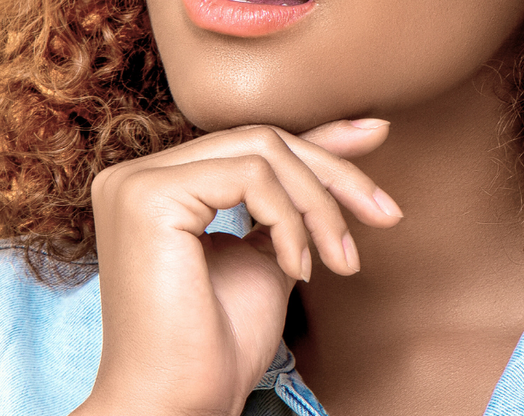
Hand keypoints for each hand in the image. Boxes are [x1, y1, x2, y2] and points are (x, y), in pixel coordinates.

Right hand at [71, 119, 402, 415]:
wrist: (180, 405)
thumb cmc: (218, 346)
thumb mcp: (272, 252)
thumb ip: (295, 200)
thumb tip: (359, 135)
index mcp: (158, 186)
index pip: (249, 145)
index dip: (318, 139)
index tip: (377, 134)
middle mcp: (135, 174)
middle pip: (260, 140)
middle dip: (334, 175)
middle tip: (387, 215)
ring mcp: (136, 182)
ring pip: (262, 152)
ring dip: (318, 208)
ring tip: (337, 262)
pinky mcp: (149, 197)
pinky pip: (251, 177)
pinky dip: (292, 222)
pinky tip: (298, 270)